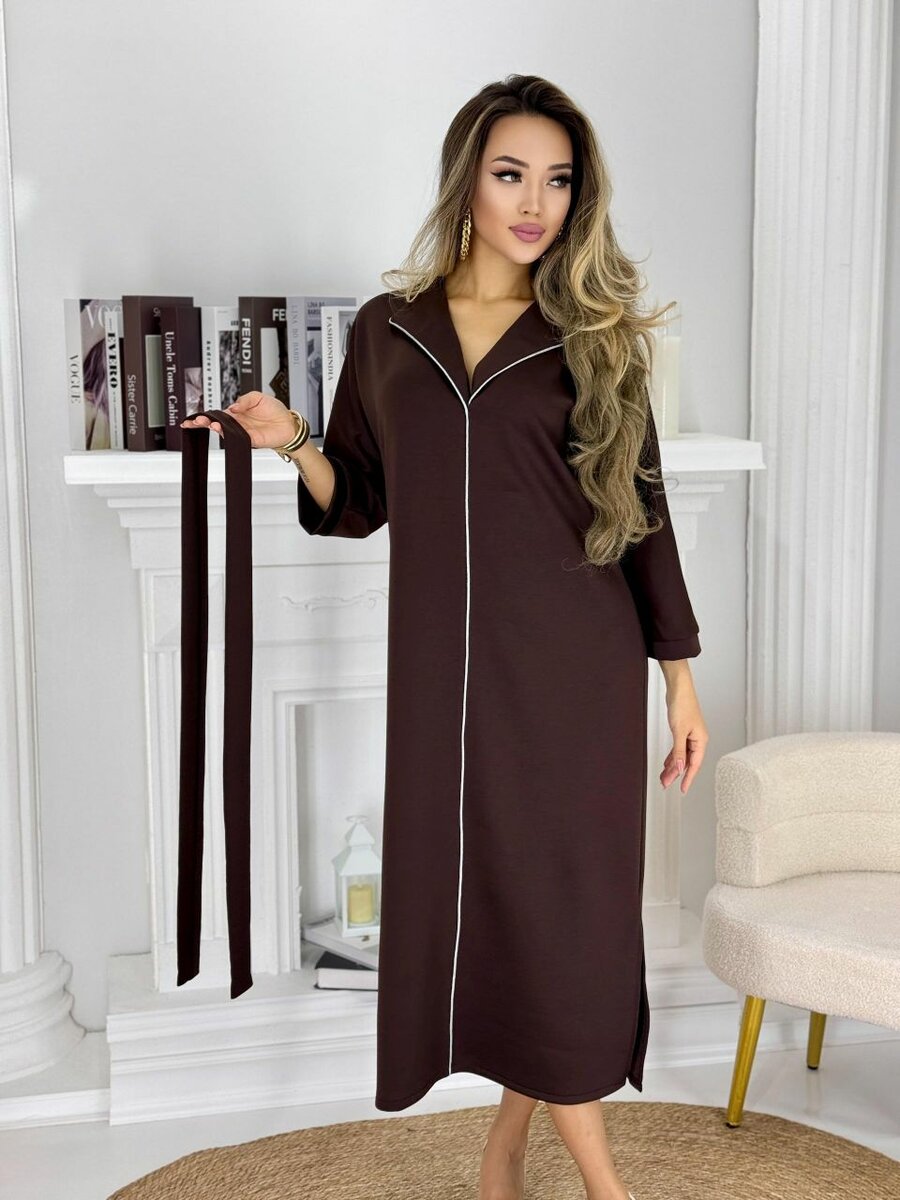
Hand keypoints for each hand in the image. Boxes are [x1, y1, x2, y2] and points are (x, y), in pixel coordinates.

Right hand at [179, 391, 297, 450]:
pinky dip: (228, 434)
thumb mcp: (258, 396)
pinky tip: (222, 429)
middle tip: (196, 421)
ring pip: (223, 432)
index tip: (194, 416)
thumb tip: (232, 406)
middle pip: (215, 424)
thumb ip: (244, 399)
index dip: (205, 415)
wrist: (288, 423)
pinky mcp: (249, 440)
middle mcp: (237, 423)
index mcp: (236, 412)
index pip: (216, 413)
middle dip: (203, 423)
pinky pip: (236, 438)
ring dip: (214, 427)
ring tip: (208, 423)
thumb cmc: (275, 410)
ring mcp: (242, 432)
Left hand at [660, 678, 707, 793]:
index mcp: (701, 740)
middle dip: (676, 773)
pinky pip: (678, 749)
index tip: (683, 789)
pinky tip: (667, 763)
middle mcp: (698, 739)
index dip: (688, 778)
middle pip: (687, 761)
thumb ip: (679, 751)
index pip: (695, 764)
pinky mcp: (683, 731)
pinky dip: (672, 756)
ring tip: (663, 776)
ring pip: (682, 756)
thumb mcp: (678, 731)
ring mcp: (690, 735)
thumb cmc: (683, 704)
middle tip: (665, 784)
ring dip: (673, 766)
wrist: (679, 688)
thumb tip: (680, 767)